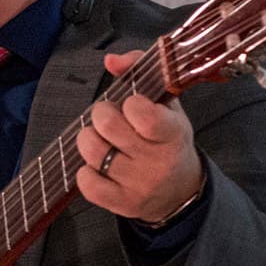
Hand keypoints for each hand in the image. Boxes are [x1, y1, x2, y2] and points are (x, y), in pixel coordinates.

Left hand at [74, 49, 204, 222]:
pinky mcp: (122, 204)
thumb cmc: (167, 139)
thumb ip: (140, 71)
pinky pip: (86, 184)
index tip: (132, 105)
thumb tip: (111, 60)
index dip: (129, 104)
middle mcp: (157, 162)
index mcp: (173, 133)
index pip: (143, 114)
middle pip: (107, 126)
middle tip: (108, 118)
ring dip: (88, 139)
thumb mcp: (166, 104)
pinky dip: (85, 170)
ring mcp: (139, 186)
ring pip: (93, 152)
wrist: (179, 191)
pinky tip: (99, 165)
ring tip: (100, 139)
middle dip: (101, 114)